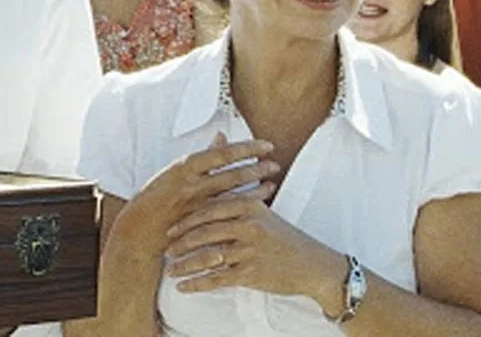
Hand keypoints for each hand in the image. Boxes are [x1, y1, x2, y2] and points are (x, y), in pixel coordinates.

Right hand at [115, 133, 279, 251]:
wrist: (140, 227)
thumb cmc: (158, 195)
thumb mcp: (177, 170)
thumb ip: (203, 155)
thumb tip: (222, 136)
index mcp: (186, 166)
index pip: (223, 153)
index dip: (247, 149)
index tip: (267, 146)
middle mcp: (192, 184)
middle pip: (231, 174)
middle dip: (256, 169)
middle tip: (275, 165)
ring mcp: (196, 206)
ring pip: (232, 195)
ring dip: (255, 188)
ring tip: (272, 183)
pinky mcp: (199, 224)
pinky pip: (227, 214)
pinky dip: (245, 207)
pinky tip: (260, 205)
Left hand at [162, 196, 347, 313]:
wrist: (314, 265)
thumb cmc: (286, 239)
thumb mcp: (265, 215)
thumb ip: (239, 204)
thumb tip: (212, 194)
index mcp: (249, 207)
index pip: (209, 209)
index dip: (187, 220)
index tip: (170, 227)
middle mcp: (249, 226)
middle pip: (204, 232)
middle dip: (181, 242)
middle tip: (166, 249)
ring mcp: (250, 250)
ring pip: (207, 257)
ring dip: (185, 265)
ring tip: (170, 270)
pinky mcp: (251, 273)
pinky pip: (217, 279)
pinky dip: (197, 284)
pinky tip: (184, 287)